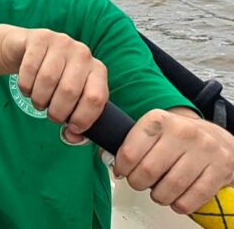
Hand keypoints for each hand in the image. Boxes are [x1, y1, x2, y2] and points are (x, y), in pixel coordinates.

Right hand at [0, 25, 107, 138]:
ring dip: (39, 99)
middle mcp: (83, 53)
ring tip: (38, 102)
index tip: (71, 127)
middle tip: (51, 116)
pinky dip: (25, 86)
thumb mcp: (71, 99)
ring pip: (47, 79)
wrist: (28, 50)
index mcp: (97, 70)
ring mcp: (61, 42)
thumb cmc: (55, 80)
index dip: (83, 119)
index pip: (96, 99)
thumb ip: (76, 121)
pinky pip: (29, 68)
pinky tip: (27, 89)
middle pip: (70, 91)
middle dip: (57, 111)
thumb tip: (72, 136)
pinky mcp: (39, 37)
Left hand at [114, 108, 233, 214]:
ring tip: (157, 191)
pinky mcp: (219, 170)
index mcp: (160, 119)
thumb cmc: (179, 138)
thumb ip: (132, 142)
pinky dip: (179, 204)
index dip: (122, 167)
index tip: (122, 171)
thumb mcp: (155, 130)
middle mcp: (183, 132)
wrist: (219, 139)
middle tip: (139, 183)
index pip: (130, 150)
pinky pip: (191, 199)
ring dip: (158, 196)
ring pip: (169, 187)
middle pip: (148, 171)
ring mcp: (204, 151)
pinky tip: (176, 198)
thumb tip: (106, 158)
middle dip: (138, 183)